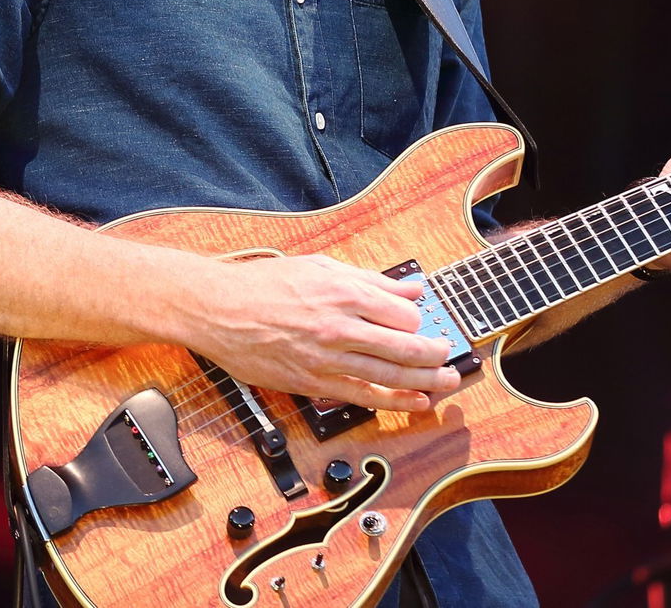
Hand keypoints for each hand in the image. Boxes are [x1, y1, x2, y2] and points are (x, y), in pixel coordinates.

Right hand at [191, 254, 459, 412]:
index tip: (425, 325)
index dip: (420, 322)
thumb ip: (372, 280)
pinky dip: (394, 402)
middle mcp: (341, 326)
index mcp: (346, 292)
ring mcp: (328, 358)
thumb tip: (411, 288)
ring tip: (447, 382)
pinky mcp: (313, 382)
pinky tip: (415, 403)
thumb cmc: (267, 284)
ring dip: (426, 381)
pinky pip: (363, 396)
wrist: (220, 309)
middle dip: (436, 355)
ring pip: (390, 375)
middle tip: (450, 356)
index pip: (404, 315)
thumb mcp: (323, 266)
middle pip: (405, 347)